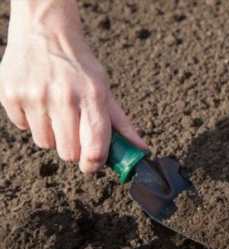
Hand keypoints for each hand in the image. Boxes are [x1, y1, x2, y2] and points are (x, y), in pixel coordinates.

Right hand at [0, 1, 146, 172]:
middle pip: (68, 153)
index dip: (94, 164)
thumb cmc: (79, 66)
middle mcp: (64, 97)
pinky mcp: (11, 95)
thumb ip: (122, 124)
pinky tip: (38, 101)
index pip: (95, 147)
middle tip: (73, 129)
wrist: (44, 31)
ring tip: (55, 111)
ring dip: (52, 134)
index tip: (92, 164)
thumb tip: (142, 150)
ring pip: (45, 143)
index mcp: (93, 96)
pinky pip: (23, 128)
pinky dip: (31, 121)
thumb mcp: (104, 90)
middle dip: (73, 148)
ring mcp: (35, 96)